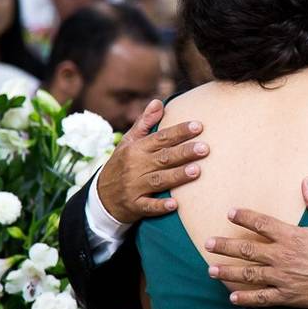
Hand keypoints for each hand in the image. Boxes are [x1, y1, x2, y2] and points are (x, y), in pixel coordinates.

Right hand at [96, 100, 208, 223]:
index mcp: (136, 149)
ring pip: (158, 180)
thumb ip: (145, 123)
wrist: (101, 197)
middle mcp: (136, 166)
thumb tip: (159, 102)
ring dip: (177, 176)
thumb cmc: (121, 164)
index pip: (161, 138)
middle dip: (184, 152)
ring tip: (196, 171)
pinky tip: (175, 204)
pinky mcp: (135, 205)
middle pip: (163, 157)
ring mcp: (134, 187)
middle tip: (205, 148)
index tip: (199, 126)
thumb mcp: (128, 142)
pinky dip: (160, 206)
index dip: (179, 132)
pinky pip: (148, 206)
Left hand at [205, 177, 307, 308]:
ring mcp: (283, 278)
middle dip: (225, 246)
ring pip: (249, 274)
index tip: (230, 212)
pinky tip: (232, 297)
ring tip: (211, 270)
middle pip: (247, 250)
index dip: (244, 217)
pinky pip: (262, 299)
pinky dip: (246, 299)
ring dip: (228, 272)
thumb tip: (307, 180)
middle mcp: (283, 257)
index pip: (262, 223)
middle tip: (207, 243)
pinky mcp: (287, 296)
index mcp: (293, 237)